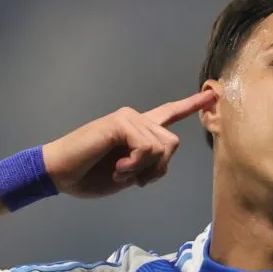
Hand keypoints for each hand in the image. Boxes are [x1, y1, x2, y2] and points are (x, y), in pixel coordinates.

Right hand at [42, 90, 216, 197]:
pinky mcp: (121, 122)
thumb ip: (149, 165)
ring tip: (119, 171)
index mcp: (138, 131)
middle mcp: (136, 119)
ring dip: (142, 168)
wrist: (60, 173)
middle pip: (172, 143)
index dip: (192, 105)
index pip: (169, 113)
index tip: (213, 94)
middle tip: (130, 177)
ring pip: (162, 146)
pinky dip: (135, 164)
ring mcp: (128, 118)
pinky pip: (148, 147)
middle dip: (156, 169)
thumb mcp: (128, 175)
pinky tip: (118, 167)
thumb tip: (161, 159)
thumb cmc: (89, 176)